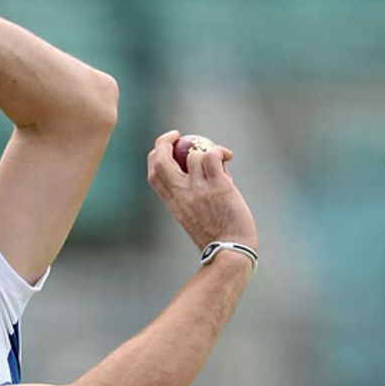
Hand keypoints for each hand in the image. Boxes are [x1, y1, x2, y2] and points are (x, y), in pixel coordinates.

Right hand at [146, 130, 256, 255]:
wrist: (231, 250)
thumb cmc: (218, 237)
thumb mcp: (194, 217)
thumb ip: (191, 195)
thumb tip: (200, 169)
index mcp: (173, 203)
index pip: (154, 174)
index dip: (156, 156)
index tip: (166, 148)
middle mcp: (181, 194)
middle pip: (160, 160)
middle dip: (163, 141)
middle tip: (177, 135)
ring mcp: (197, 189)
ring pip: (193, 154)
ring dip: (207, 152)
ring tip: (221, 163)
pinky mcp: (216, 185)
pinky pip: (212, 155)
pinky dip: (219, 151)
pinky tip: (228, 157)